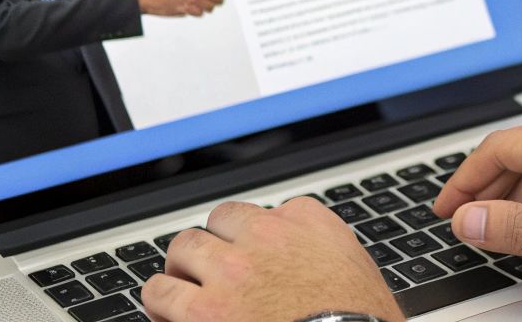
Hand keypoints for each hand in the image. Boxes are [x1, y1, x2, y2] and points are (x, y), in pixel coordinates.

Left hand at [143, 197, 404, 321]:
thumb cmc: (361, 320)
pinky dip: (161, 301)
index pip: (266, 212)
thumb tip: (310, 258)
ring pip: (183, 248)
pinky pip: (160, 292)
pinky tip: (167, 312)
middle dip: (214, 244)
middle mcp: (264, 237)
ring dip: (183, 269)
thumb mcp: (355, 268)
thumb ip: (324, 249)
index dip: (254, 237)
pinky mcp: (204, 312)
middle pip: (220, 221)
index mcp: (306, 223)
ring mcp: (230, 272)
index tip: (253, 254)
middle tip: (212, 269)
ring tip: (182, 288)